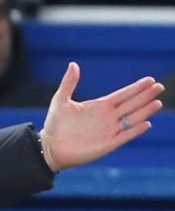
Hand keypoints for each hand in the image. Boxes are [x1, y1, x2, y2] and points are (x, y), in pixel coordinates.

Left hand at [40, 62, 163, 171]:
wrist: (50, 147)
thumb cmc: (55, 124)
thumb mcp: (60, 100)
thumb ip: (69, 83)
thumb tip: (73, 64)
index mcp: (100, 106)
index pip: (123, 95)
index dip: (136, 88)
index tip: (150, 80)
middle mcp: (107, 118)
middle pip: (131, 105)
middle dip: (145, 96)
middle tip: (159, 87)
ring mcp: (109, 131)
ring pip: (132, 119)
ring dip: (144, 112)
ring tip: (157, 103)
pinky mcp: (107, 145)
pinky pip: (124, 136)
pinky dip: (134, 131)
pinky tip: (146, 123)